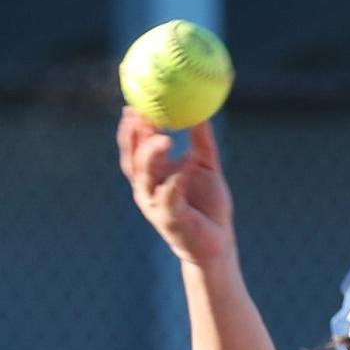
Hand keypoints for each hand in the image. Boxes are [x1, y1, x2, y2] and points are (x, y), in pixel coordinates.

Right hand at [117, 107, 234, 266]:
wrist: (217, 246)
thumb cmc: (209, 208)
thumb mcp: (206, 168)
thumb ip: (201, 142)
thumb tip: (201, 111)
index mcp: (153, 177)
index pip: (135, 148)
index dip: (132, 127)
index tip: (135, 104)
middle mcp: (148, 190)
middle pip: (132, 159)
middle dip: (133, 137)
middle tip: (139, 114)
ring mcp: (156, 205)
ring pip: (145, 176)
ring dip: (151, 154)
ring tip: (165, 137)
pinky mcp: (170, 219)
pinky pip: (172, 193)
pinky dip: (180, 175)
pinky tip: (190, 158)